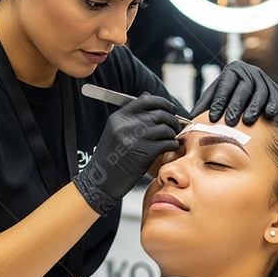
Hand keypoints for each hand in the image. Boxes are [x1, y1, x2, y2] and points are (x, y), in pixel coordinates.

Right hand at [74, 93, 181, 214]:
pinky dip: (173, 144)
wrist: (101, 181)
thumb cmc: (110, 157)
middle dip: (172, 119)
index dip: (162, 103)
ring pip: (166, 128)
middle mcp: (127, 125)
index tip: (170, 108)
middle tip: (175, 125)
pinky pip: (168, 143)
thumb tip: (149, 96)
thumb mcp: (115, 131)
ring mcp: (137, 138)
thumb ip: (131, 115)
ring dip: (173, 132)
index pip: (146, 100)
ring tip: (171, 138)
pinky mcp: (146, 152)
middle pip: (159, 113)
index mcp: (119, 117)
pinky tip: (170, 147)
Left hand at [190, 60, 277, 125]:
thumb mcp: (215, 95)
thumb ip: (204, 104)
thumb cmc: (228, 95)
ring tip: (248, 121)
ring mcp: (263, 78)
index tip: (212, 117)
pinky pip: (276, 95)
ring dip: (254, 107)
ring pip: (260, 92)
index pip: (225, 85)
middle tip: (229, 122)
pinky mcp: (275, 87)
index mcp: (232, 70)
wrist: (250, 90)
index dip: (219, 101)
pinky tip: (268, 114)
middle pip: (243, 88)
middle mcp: (249, 71)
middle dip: (236, 106)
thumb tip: (191, 119)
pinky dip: (273, 104)